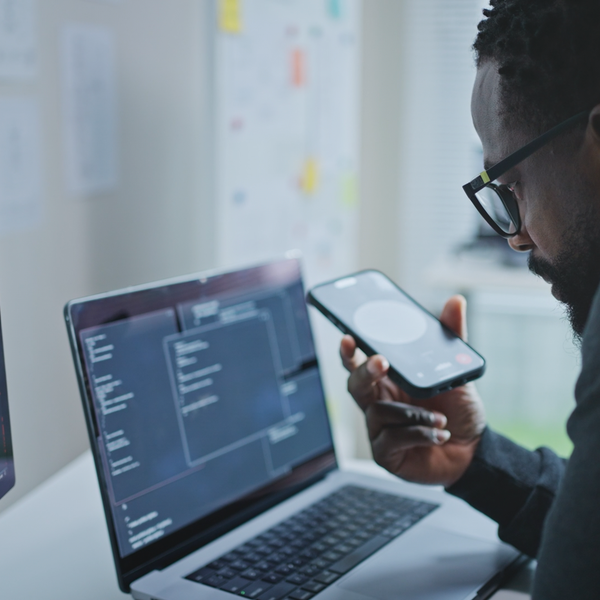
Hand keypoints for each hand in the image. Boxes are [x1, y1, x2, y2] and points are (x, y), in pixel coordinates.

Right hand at [340, 295, 485, 487]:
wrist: (473, 451)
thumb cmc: (457, 411)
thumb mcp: (455, 372)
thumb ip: (450, 337)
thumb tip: (456, 301)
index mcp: (388, 382)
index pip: (359, 363)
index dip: (349, 351)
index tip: (348, 337)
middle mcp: (378, 403)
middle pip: (355, 384)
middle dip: (365, 371)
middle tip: (381, 363)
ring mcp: (378, 430)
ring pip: (378, 412)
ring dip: (413, 414)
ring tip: (440, 418)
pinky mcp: (385, 454)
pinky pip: (391, 438)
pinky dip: (419, 434)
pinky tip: (439, 434)